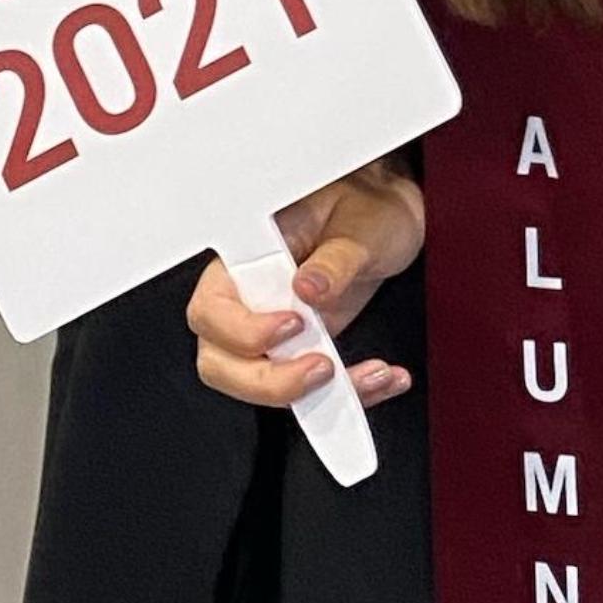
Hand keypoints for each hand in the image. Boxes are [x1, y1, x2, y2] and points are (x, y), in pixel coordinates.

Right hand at [185, 158, 425, 409]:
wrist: (390, 217)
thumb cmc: (363, 206)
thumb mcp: (359, 225)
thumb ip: (335, 258)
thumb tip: (309, 287)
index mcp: (246, 258)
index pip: (213, 309)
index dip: (243, 331)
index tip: (294, 325)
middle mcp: (251, 300)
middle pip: (223, 363)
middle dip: (271, 381)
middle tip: (323, 369)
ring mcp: (274, 331)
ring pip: (262, 386)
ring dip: (311, 397)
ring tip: (371, 377)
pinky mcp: (303, 351)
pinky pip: (307, 392)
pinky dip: (346, 397)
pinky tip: (382, 380)